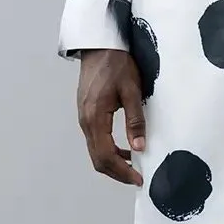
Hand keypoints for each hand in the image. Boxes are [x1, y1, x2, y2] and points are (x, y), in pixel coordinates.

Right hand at [77, 49, 144, 185]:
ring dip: (112, 162)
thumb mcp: (132, 89)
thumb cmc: (116, 63)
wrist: (99, 45)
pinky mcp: (86, 113)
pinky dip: (108, 150)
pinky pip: (95, 140)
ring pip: (95, 151)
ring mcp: (83, 118)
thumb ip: (135, 120)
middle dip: (116, 172)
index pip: (105, 156)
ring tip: (133, 166)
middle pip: (97, 158)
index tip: (138, 178)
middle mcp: (85, 121)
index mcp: (95, 117)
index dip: (121, 172)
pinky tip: (124, 148)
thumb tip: (139, 148)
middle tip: (136, 178)